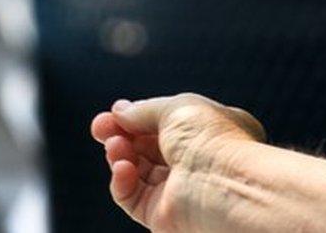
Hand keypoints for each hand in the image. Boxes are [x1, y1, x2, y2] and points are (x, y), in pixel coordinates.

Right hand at [90, 93, 265, 231]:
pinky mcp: (163, 216)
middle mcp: (194, 163)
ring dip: (120, 155)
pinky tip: (123, 168)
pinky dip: (121, 182)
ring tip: (115, 145)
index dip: (136, 118)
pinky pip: (131, 198)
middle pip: (145, 147)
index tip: (115, 112)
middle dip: (120, 134)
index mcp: (207, 134)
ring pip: (135, 171)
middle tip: (100, 128)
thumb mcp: (175, 108)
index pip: (163, 125)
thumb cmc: (212, 142)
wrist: (225, 186)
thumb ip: (143, 110)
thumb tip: (119, 111)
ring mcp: (178, 190)